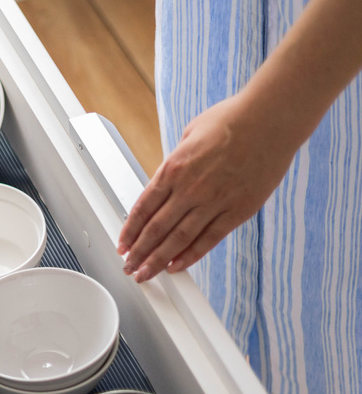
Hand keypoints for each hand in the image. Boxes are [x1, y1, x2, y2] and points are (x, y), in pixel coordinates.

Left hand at [117, 91, 301, 282]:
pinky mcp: (238, 210)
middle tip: (129, 267)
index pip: (143, 207)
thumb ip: (177, 161)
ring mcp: (214, 202)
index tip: (122, 244)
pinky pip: (209, 239)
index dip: (130, 230)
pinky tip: (177, 267)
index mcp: (173, 169)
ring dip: (158, 260)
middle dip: (139, 252)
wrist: (270, 119)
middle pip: (156, 229)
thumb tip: (167, 177)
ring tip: (145, 274)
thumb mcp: (189, 135)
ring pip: (179, 239)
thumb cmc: (231, 120)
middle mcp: (189, 189)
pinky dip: (191, 255)